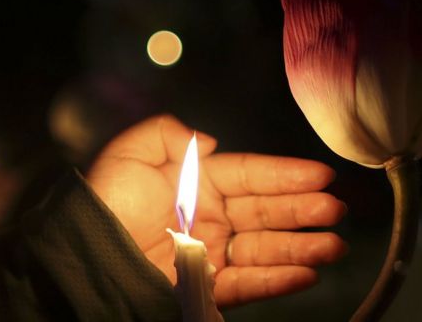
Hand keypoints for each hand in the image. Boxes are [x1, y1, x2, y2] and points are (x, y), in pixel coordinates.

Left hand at [87, 115, 346, 306]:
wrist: (86, 258)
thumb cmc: (106, 205)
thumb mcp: (130, 154)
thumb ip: (168, 133)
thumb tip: (209, 141)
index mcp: (200, 184)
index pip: (253, 176)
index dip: (286, 175)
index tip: (321, 174)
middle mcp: (212, 217)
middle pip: (267, 213)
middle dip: (303, 211)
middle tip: (335, 209)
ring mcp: (212, 253)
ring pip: (265, 250)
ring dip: (301, 248)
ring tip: (333, 245)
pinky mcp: (207, 287)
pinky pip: (248, 284)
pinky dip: (278, 280)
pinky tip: (307, 273)